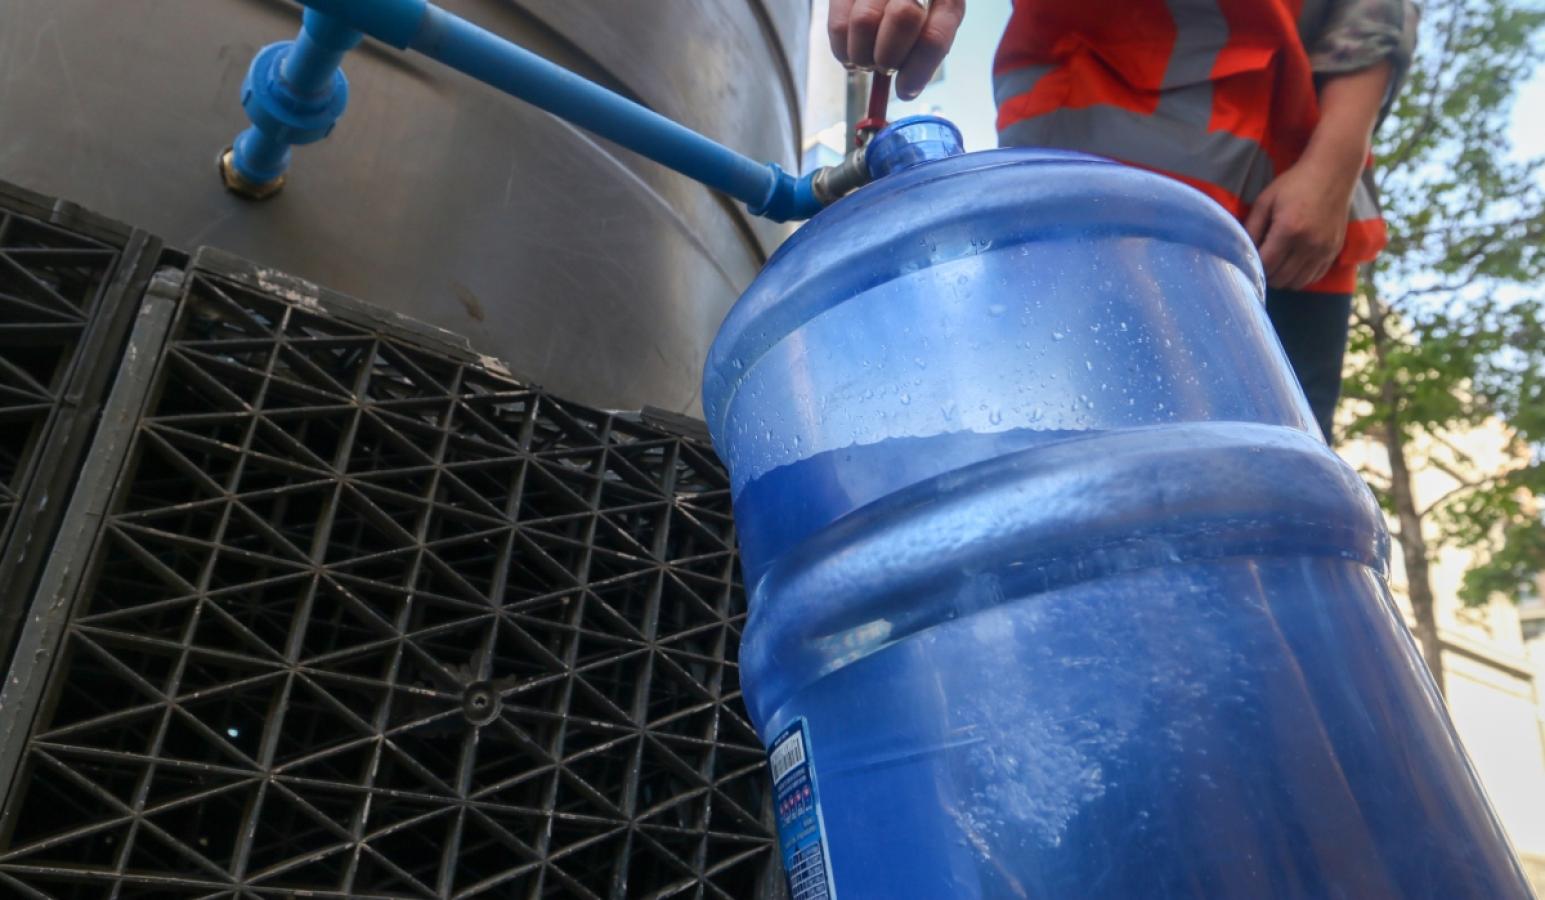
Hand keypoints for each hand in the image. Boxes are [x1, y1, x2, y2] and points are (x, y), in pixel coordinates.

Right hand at [828, 0, 964, 99]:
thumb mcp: (933, 26)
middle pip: (903, 18)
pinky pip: (838, 25)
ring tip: (866, 59)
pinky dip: (842, 49)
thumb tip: (907, 90)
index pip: (934, 36)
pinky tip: (851, 51)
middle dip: (889, 56)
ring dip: (862, 55)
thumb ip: (924, 52)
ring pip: (864, 22)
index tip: (905, 90)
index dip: (918, 70)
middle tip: (884, 66)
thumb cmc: (915, 12)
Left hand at [1245, 157, 1357, 289]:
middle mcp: (1309, 243)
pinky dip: (1299, 278)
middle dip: (1265, 275)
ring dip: (1281, 279)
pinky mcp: (1334, 251)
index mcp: (1288, 229)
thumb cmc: (1294, 184)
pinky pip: (1313, 278)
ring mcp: (1324, 249)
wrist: (1333, 172)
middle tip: (1259, 264)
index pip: (1265, 265)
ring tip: (1274, 265)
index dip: (1252, 267)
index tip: (1246, 261)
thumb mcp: (1265, 201)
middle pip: (1280, 278)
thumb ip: (1251, 228)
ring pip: (1296, 283)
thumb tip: (1240, 252)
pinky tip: (1291, 265)